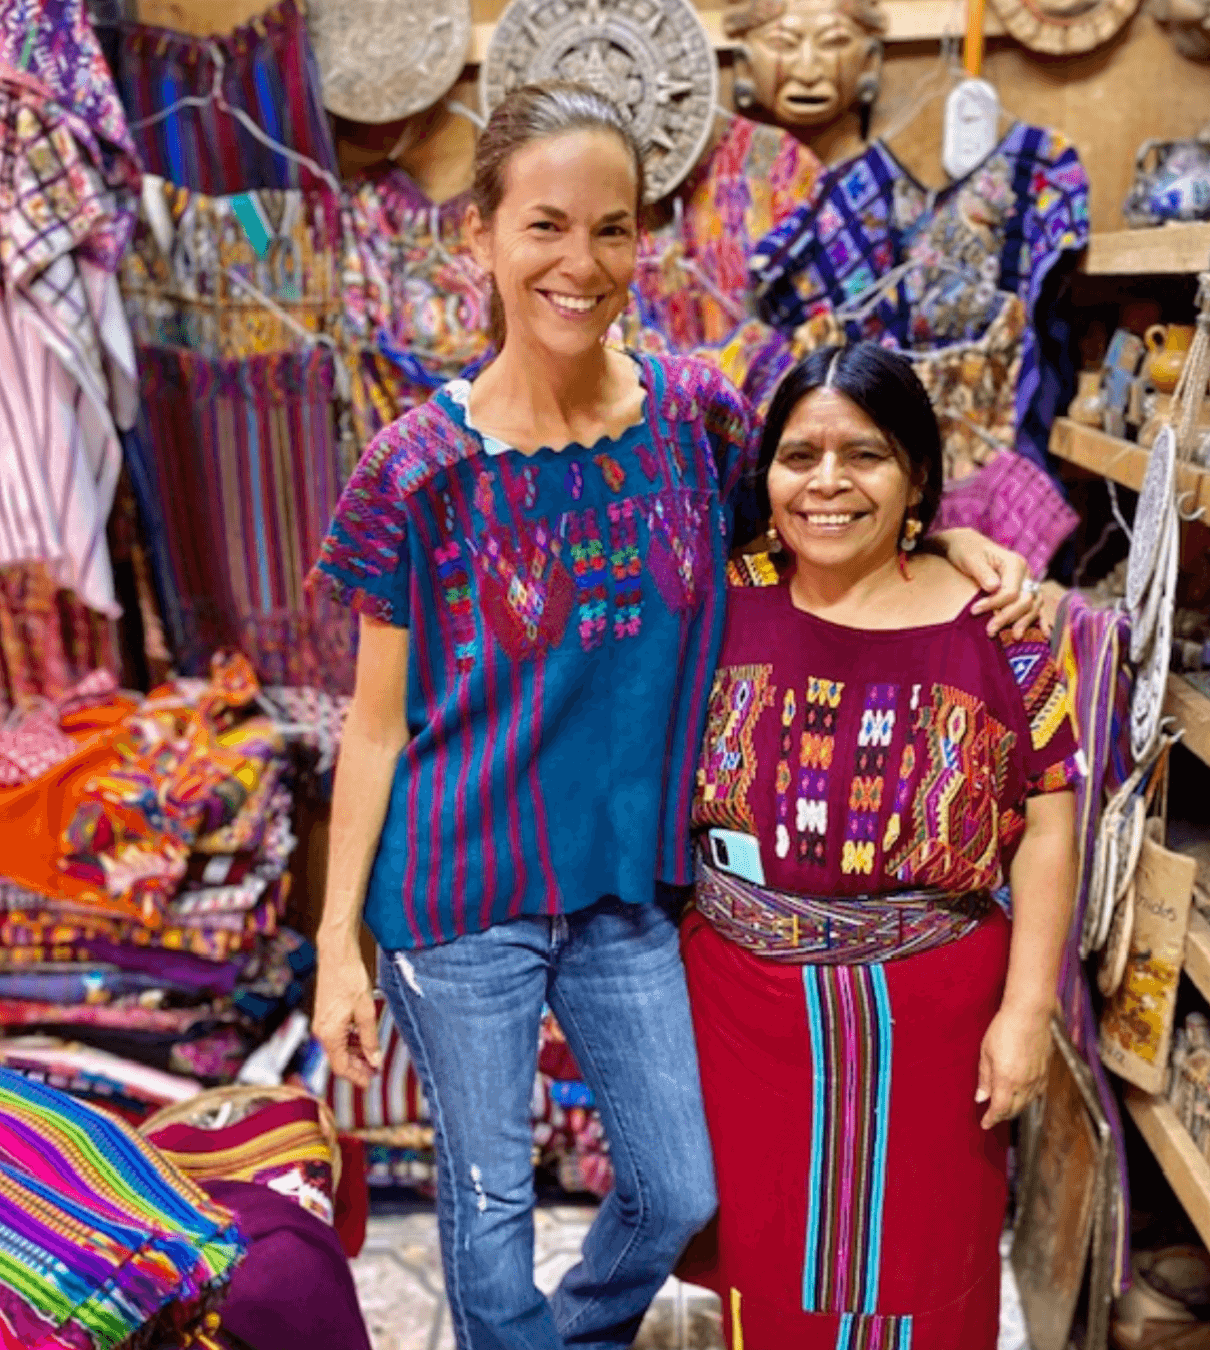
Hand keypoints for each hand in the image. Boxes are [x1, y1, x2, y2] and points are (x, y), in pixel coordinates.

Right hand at [313, 935, 380, 1088]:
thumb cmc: (350, 979)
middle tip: (376, 1071)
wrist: (337, 954)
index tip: (372, 1082)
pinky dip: (351, 1041)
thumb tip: (375, 1060)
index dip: (357, 1077)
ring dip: (355, 1054)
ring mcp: (322, 1023)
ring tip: (373, 1056)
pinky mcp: (325, 1015)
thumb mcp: (366, 1011)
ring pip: (338, 1048)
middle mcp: (322, 1032)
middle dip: (357, 1067)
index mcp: (330, 1035)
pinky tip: (364, 1039)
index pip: (342, 1067)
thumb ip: (370, 1039)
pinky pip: (337, 1036)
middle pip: (339, 1060)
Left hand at [938, 528, 1043, 637]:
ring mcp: (1028, 582)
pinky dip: (1040, 620)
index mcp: (1015, 563)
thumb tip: (994, 587)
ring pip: (1033, 606)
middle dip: (1008, 618)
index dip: (994, 604)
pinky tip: (1045, 634)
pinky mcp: (1025, 590)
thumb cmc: (967, 550)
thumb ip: (983, 573)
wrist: (968, 544)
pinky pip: (1036, 606)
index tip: (974, 611)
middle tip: (990, 631)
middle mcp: (1027, 573)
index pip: (1011, 591)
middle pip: (1025, 601)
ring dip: (1023, 622)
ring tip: (1013, 637)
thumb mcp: (970, 559)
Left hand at [976, 1005, 1051, 1128]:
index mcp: (1007, 1080)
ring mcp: (1038, 1078)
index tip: (985, 1123)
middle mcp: (1025, 1083)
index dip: (991, 1119)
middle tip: (993, 1115)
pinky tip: (1022, 1094)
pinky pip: (1037, 1092)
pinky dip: (1028, 1098)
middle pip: (1014, 1109)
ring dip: (1015, 1108)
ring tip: (1006, 1106)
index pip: (1000, 1109)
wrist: (1030, 1014)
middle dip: (1003, 1115)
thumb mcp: (986, 1052)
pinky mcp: (1046, 1070)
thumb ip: (984, 1077)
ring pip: (1027, 1102)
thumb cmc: (1004, 1029)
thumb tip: (981, 1098)